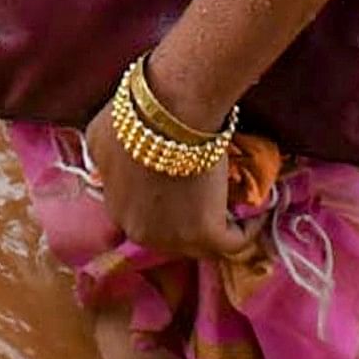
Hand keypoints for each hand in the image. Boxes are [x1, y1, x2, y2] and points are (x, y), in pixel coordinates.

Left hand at [76, 101, 250, 261]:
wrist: (170, 113)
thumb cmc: (134, 119)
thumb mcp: (100, 140)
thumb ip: (104, 161)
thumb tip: (108, 164)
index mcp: (118, 213)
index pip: (145, 218)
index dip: (165, 204)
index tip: (183, 188)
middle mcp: (144, 234)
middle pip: (172, 235)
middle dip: (190, 219)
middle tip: (210, 197)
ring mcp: (175, 238)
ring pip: (202, 245)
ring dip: (220, 229)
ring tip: (236, 208)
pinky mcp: (207, 233)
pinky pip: (234, 243)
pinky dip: (249, 230)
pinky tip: (259, 212)